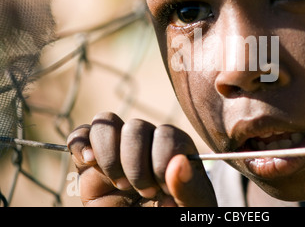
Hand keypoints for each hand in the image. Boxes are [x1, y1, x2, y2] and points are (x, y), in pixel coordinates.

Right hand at [67, 112, 216, 206]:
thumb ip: (189, 188)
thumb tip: (179, 163)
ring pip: (106, 124)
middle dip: (136, 164)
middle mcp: (146, 142)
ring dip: (110, 155)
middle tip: (144, 192)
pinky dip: (80, 142)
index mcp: (175, 147)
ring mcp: (117, 149)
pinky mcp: (91, 163)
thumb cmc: (174, 214)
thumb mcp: (190, 207)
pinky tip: (90, 161)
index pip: (166, 135)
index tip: (162, 190)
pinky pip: (81, 136)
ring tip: (120, 184)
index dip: (161, 161)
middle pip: (135, 127)